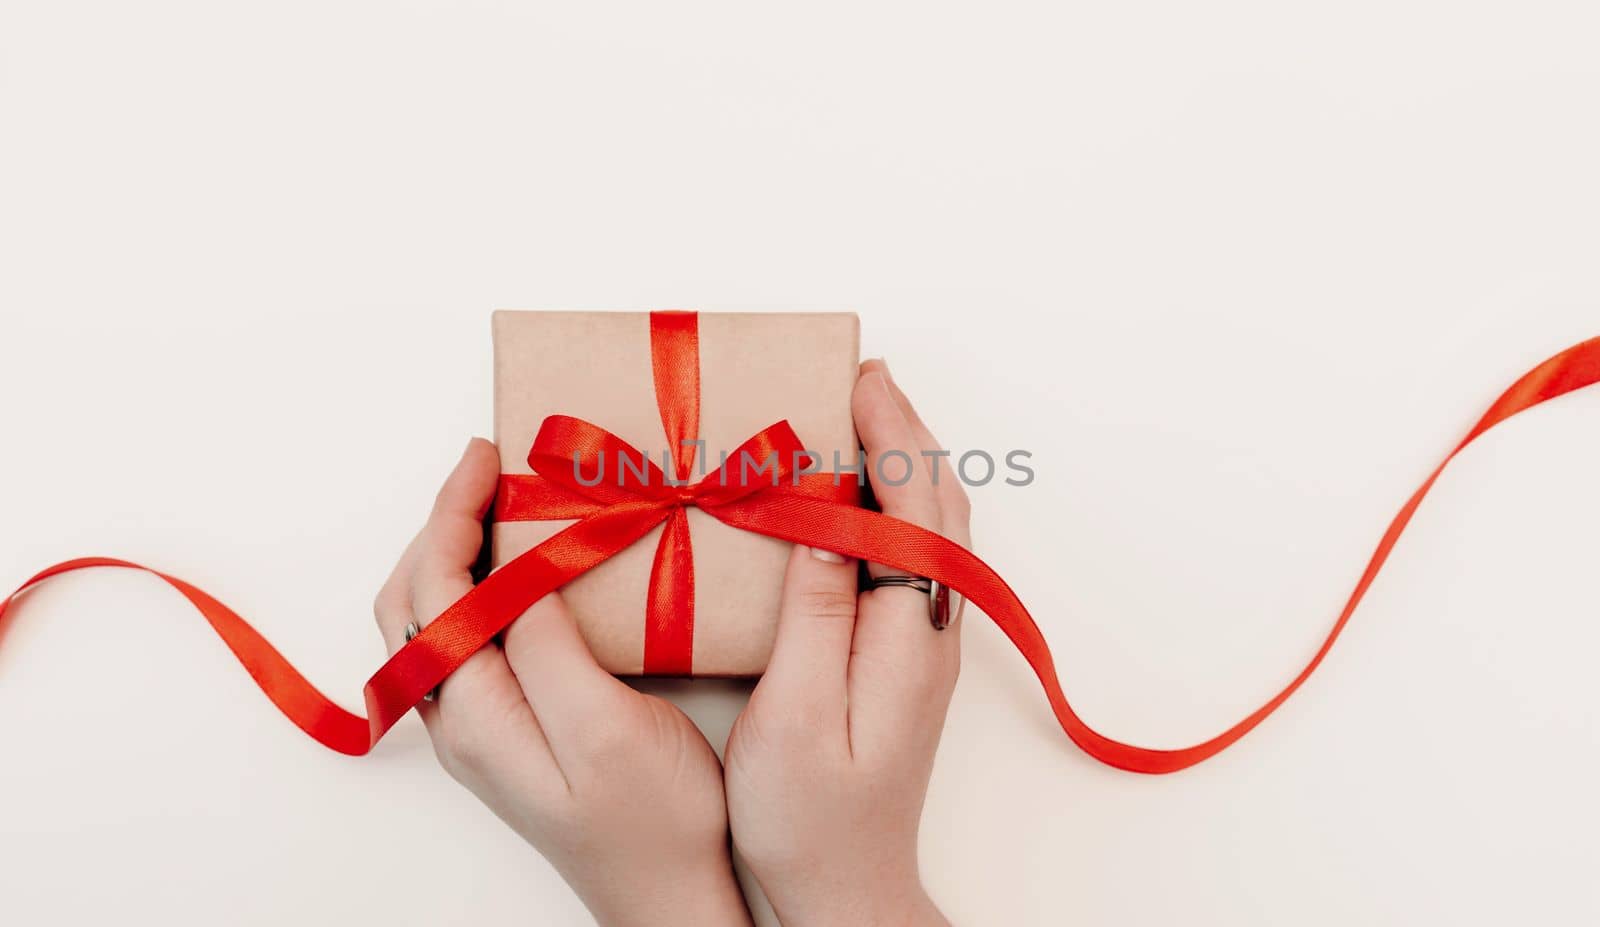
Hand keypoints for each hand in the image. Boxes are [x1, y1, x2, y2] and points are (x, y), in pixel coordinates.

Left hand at [373, 439, 750, 926]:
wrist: (671, 893)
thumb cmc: (654, 822)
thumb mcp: (605, 729)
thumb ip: (548, 649)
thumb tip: (518, 577)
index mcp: (476, 715)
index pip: (431, 591)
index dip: (450, 515)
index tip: (491, 457)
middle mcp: (464, 720)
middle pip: (415, 602)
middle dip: (443, 524)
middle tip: (494, 468)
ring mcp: (487, 726)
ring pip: (438, 620)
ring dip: (460, 552)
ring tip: (509, 502)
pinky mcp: (516, 727)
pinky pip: (475, 639)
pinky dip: (488, 585)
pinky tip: (533, 567)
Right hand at [724, 360, 968, 925]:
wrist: (849, 885)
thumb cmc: (812, 816)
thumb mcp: (796, 714)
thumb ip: (816, 611)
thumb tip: (822, 516)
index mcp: (907, 633)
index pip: (912, 505)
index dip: (889, 435)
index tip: (855, 377)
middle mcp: (931, 628)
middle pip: (937, 503)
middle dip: (902, 429)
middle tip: (856, 373)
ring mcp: (924, 641)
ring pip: (932, 524)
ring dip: (902, 460)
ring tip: (857, 412)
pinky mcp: (905, 654)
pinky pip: (913, 552)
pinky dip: (892, 502)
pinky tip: (853, 495)